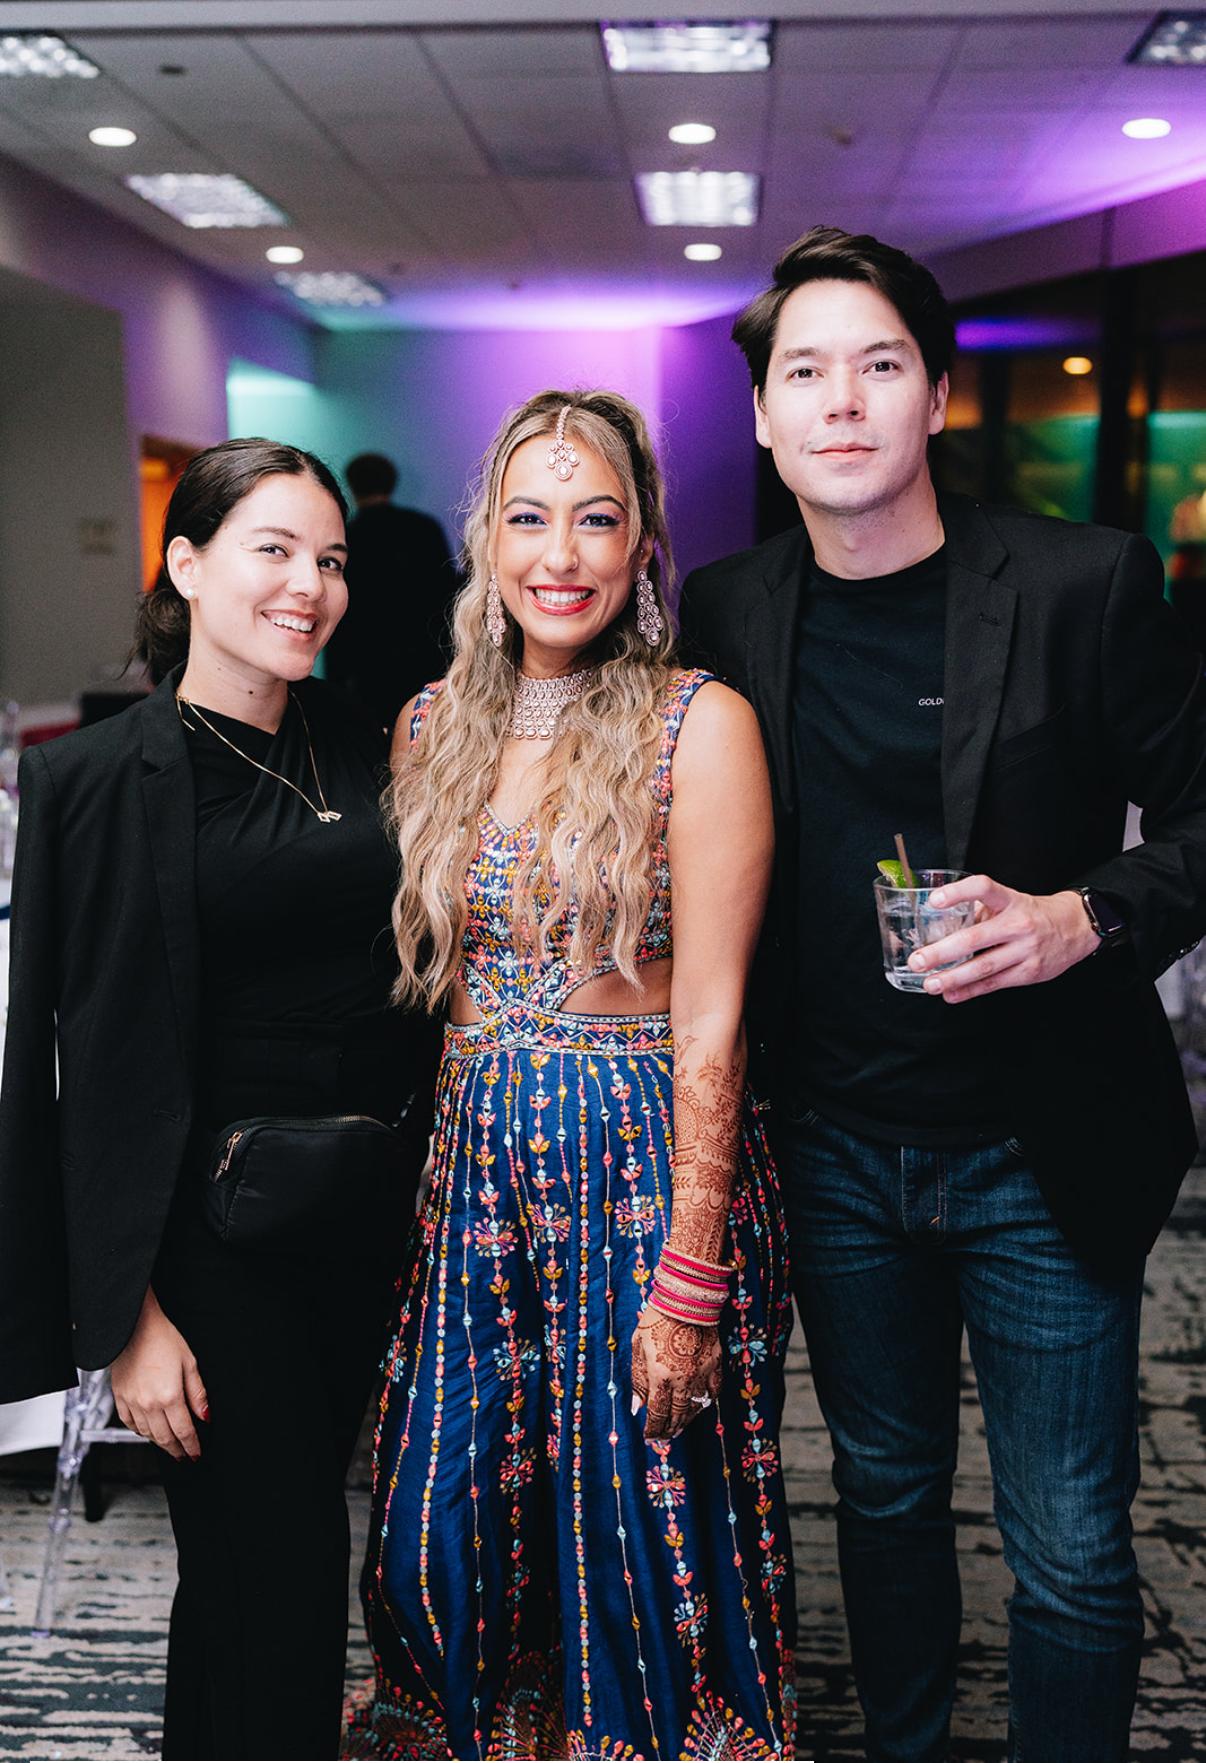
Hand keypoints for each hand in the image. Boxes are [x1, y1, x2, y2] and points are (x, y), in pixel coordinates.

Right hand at [110, 1287, 207, 1460]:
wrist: (134, 1327)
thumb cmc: (162, 1339)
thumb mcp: (189, 1363)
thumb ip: (197, 1393)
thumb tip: (205, 1416)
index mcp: (169, 1396)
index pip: (184, 1431)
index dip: (192, 1446)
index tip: (196, 1453)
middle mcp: (148, 1404)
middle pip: (164, 1438)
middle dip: (177, 1450)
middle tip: (184, 1456)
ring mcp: (132, 1403)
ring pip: (147, 1434)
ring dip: (159, 1443)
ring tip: (169, 1445)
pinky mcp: (119, 1398)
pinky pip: (129, 1424)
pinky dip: (140, 1432)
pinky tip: (147, 1431)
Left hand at [630, 1307, 721, 1441]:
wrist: (686, 1299)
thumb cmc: (656, 1320)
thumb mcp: (639, 1348)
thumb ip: (639, 1380)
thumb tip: (637, 1407)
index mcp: (661, 1376)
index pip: (657, 1413)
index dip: (652, 1428)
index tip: (648, 1436)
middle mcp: (683, 1379)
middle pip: (677, 1414)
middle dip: (668, 1429)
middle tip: (663, 1437)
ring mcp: (702, 1373)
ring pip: (695, 1407)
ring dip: (686, 1420)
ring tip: (679, 1428)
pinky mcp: (716, 1364)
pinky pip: (713, 1391)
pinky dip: (705, 1402)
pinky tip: (699, 1407)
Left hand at [908, 877, 1099, 1002]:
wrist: (1076, 928)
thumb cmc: (1034, 914)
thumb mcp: (1010, 902)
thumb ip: (980, 911)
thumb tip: (940, 922)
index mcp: (1011, 901)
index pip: (983, 888)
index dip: (958, 892)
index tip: (935, 900)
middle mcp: (1018, 924)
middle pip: (975, 938)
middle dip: (942, 952)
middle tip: (918, 960)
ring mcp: (1025, 950)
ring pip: (983, 967)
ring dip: (953, 978)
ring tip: (930, 983)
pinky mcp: (1029, 972)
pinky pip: (994, 984)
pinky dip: (970, 991)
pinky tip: (951, 994)